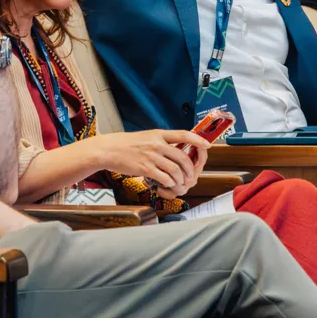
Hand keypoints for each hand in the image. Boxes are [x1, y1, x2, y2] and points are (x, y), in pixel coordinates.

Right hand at [92, 129, 209, 192]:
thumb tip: (175, 148)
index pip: (182, 134)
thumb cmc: (127, 144)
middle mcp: (156, 144)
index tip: (207, 144)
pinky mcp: (145, 168)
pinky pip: (164, 177)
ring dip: (180, 178)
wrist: (109, 150)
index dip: (197, 139)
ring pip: (175, 169)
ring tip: (179, 182)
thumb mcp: (145, 137)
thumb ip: (160, 141)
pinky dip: (169, 182)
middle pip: (182, 156)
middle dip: (190, 168)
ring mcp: (151, 156)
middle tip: (192, 175)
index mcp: (158, 134)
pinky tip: (168, 183)